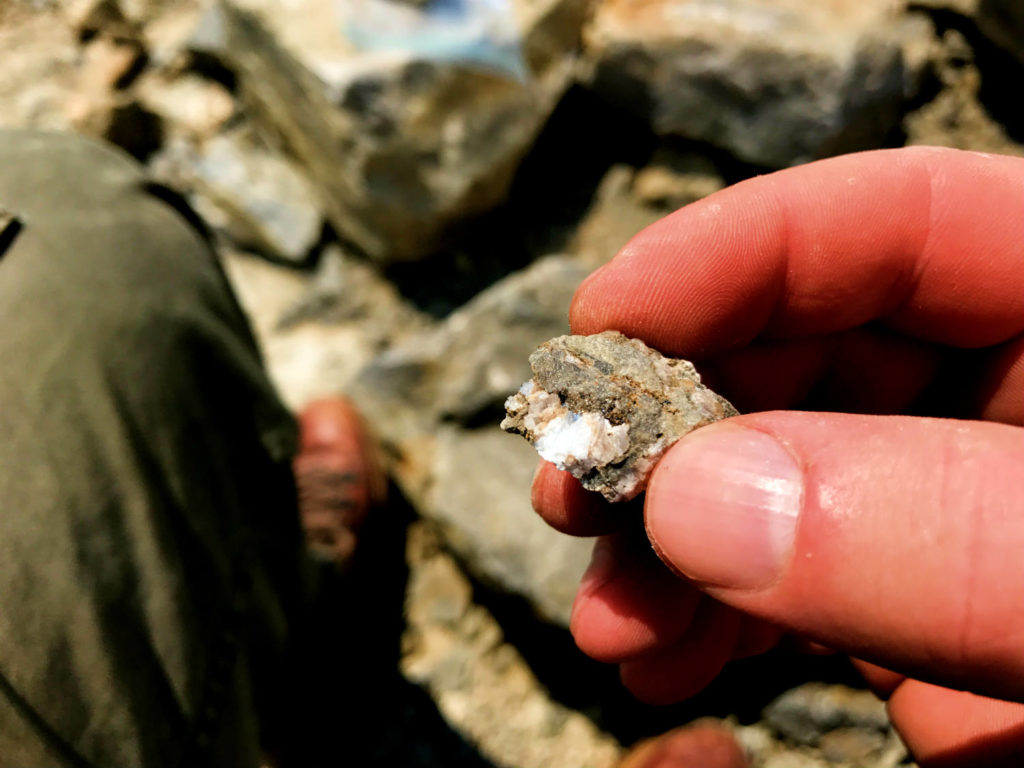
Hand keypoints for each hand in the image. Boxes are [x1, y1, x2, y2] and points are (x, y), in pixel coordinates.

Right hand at [532, 147, 1023, 766]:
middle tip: (580, 498)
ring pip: (780, 481)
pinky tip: (667, 663)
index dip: (731, 253)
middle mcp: (1017, 402)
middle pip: (805, 356)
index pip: (896, 220)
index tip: (600, 325)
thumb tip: (703, 496)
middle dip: (673, 429)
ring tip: (610, 621)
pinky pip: (804, 588)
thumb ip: (965, 534)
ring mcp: (966, 510)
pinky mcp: (940, 609)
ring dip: (678, 548)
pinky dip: (724, 626)